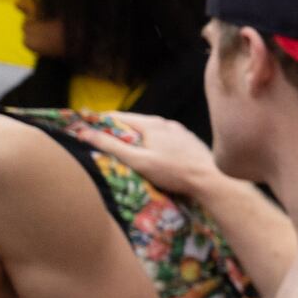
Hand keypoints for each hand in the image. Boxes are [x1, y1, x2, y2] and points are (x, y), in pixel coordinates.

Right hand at [91, 113, 231, 199]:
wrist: (212, 181)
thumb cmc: (174, 172)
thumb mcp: (138, 161)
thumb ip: (112, 146)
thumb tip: (85, 133)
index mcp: (152, 123)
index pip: (118, 117)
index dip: (100, 123)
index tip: (86, 130)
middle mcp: (167, 123)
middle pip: (135, 124)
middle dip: (118, 132)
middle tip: (103, 143)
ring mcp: (180, 132)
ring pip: (151, 132)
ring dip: (137, 140)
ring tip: (125, 152)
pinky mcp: (189, 143)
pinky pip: (164, 140)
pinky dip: (153, 145)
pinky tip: (152, 157)